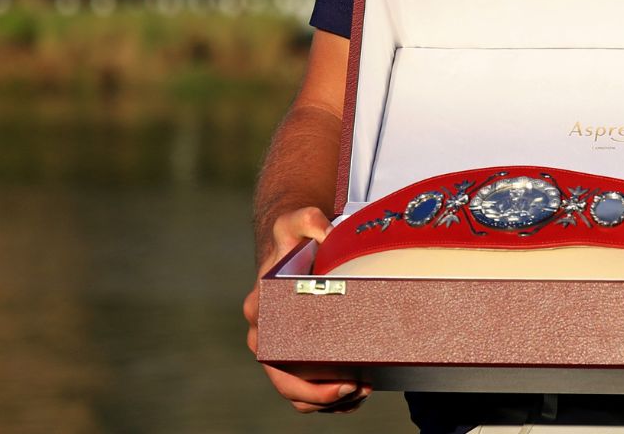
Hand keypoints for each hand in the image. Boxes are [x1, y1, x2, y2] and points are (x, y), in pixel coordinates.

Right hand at [243, 207, 370, 412]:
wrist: (291, 243)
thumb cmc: (294, 237)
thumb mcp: (298, 222)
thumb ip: (308, 220)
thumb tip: (325, 234)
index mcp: (261, 311)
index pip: (275, 361)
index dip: (308, 384)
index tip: (344, 382)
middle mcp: (265, 335)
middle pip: (286, 385)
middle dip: (322, 398)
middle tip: (360, 390)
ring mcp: (279, 346)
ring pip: (296, 391)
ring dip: (328, 402)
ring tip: (362, 393)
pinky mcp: (295, 348)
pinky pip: (305, 384)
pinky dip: (328, 397)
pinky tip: (355, 395)